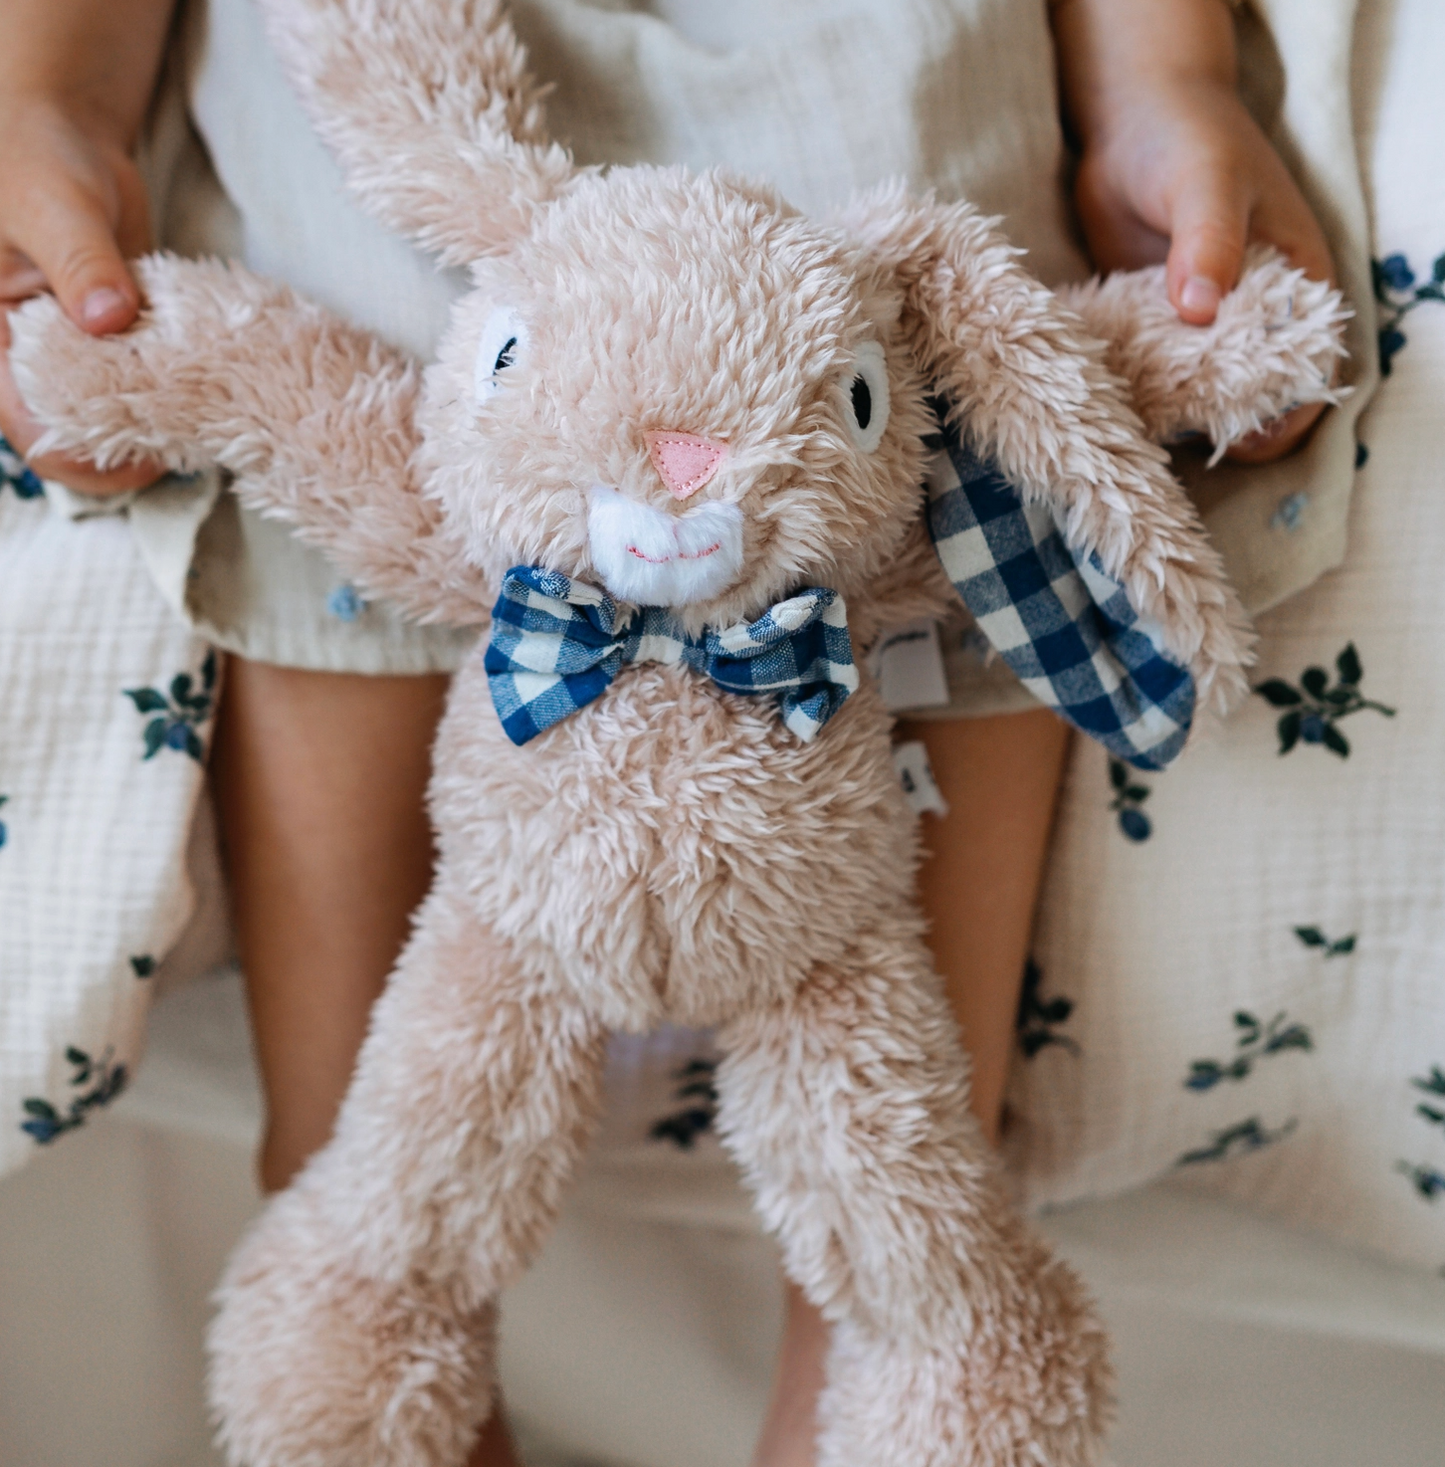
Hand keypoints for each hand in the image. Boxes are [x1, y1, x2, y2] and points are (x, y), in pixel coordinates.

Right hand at [0, 92, 163, 492]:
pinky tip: (206, 384)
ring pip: (114, 421)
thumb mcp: (54, 202)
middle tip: (189, 439)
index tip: (145, 453)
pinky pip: (143, 386)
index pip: (29, 429)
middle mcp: (27, 357)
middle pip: (76, 441)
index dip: (84, 458)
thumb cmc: (37, 153)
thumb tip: (107, 317)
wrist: (63, 128)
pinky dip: (174, 392)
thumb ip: (82, 261)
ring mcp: (74, 354)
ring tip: (203, 417)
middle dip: (130, 451)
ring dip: (158, 426)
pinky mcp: (113, 342)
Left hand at [1072, 78, 1335, 460]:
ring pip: (1197, 392)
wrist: (1133, 119)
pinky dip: (1136, 391)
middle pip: (1252, 394)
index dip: (1284, 411)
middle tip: (1175, 436)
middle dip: (1221, 425)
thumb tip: (1201, 307)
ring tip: (1138, 425)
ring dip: (1173, 415)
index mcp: (1296, 282)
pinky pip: (1150, 373)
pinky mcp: (1153, 325)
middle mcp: (1253, 313)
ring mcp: (1201, 324)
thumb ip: (1208, 240)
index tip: (1243, 437)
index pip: (1309, 366)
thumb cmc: (1189, 138)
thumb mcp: (1207, 181)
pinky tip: (1106, 401)